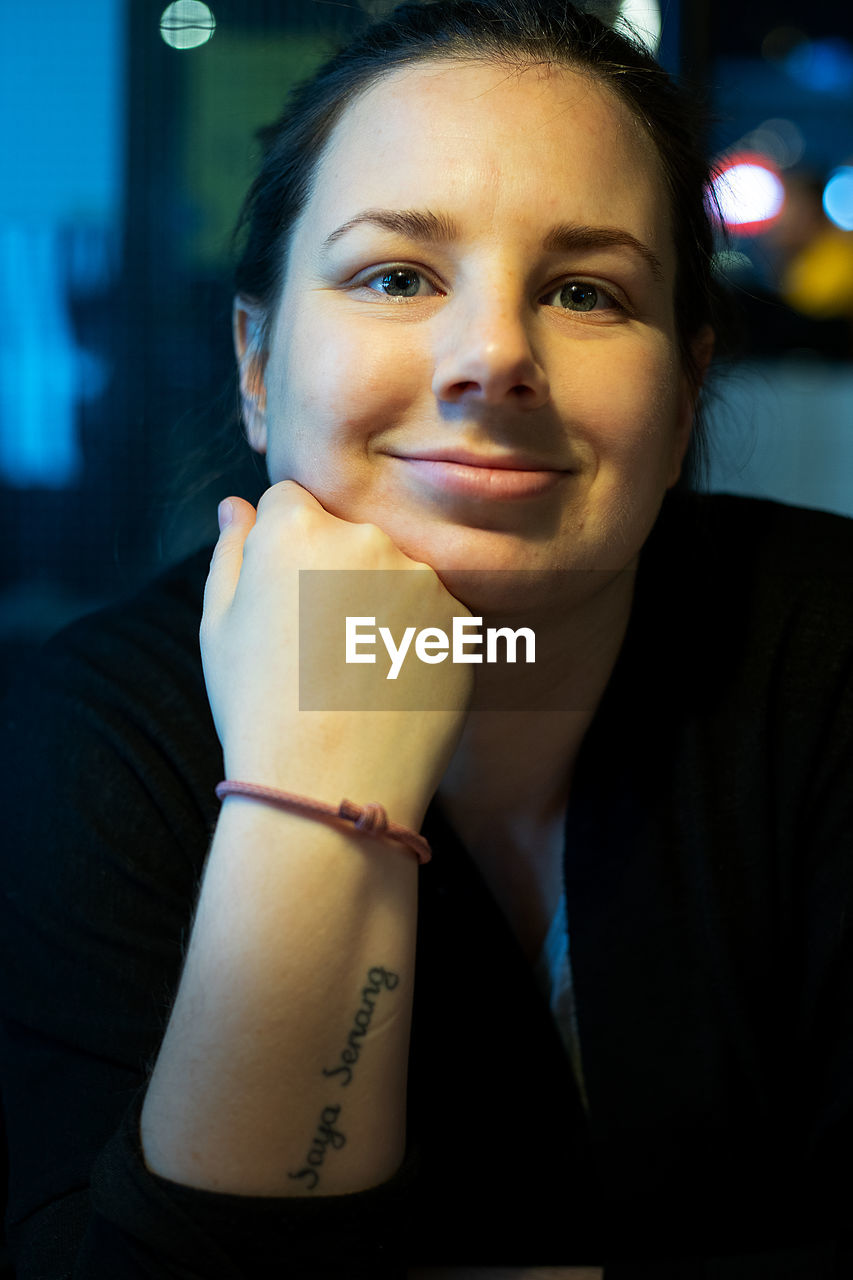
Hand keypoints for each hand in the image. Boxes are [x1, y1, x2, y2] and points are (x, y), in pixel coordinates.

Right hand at [201, 482, 472, 826]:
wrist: (329, 789)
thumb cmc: (259, 709)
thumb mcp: (218, 627)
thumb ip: (231, 552)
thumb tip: (236, 506)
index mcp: (298, 529)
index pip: (293, 501)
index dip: (282, 546)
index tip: (282, 596)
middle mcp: (367, 539)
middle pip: (350, 533)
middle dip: (333, 569)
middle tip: (316, 642)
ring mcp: (422, 580)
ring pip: (396, 573)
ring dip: (380, 600)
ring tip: (353, 671)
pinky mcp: (460, 622)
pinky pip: (433, 614)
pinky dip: (415, 638)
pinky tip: (388, 685)